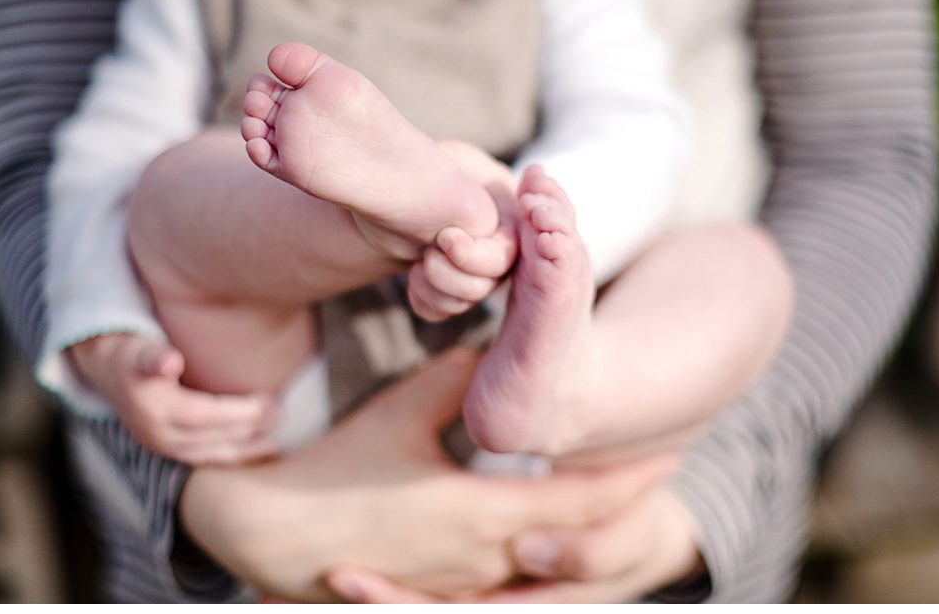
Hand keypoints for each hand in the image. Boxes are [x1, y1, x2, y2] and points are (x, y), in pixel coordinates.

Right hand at [66, 333, 277, 465]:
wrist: (106, 371)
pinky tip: (253, 453)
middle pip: (214, 436)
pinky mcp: (167, 450)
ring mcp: (162, 447)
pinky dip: (230, 457)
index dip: (242, 412)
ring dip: (245, 450)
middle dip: (250, 428)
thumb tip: (170, 361)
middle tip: (281, 413)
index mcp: (155, 410)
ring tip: (274, 444)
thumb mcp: (139, 350)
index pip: (207, 415)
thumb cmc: (131, 354)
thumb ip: (154, 357)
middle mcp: (159, 435)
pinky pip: (205, 459)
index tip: (271, 401)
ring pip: (212, 454)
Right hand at [178, 347, 677, 600]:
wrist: (269, 534)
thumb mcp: (398, 415)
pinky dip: (528, 567)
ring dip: (575, 542)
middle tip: (650, 484)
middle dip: (618, 515)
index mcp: (483, 514)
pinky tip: (534, 545)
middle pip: (576, 544)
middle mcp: (483, 561)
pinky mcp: (433, 596)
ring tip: (599, 512)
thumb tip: (492, 349)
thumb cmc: (332, 473)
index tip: (669, 456)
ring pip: (541, 572)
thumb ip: (455, 383)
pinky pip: (498, 589)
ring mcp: (460, 587)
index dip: (629, 479)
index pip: (581, 499)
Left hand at [410, 142, 520, 321]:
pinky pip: (444, 311)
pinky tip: (411, 280)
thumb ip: (470, 177)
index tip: (443, 238)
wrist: (387, 193)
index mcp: (509, 216)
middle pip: (487, 285)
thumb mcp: (449, 159)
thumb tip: (492, 200)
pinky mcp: (451, 288)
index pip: (506, 256)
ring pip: (466, 302)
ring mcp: (477, 271)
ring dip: (434, 288)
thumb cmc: (420, 166)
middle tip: (426, 252)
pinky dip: (425, 302)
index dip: (472, 256)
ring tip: (416, 265)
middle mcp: (500, 247)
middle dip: (448, 275)